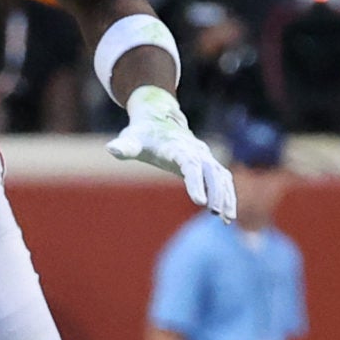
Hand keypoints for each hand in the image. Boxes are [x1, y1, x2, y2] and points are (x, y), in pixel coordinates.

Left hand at [107, 87, 236, 218]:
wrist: (160, 120)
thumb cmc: (143, 135)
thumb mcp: (131, 139)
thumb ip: (125, 147)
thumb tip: (111, 149)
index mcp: (178, 148)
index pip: (191, 166)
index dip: (196, 183)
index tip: (200, 202)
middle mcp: (196, 152)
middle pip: (212, 172)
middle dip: (217, 192)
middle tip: (215, 213)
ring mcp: (206, 158)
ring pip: (222, 177)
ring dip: (227, 197)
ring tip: (227, 219)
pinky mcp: (209, 165)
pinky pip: (223, 180)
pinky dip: (228, 196)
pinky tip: (226, 216)